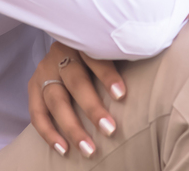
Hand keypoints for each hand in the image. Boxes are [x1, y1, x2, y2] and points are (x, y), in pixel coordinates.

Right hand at [27, 42, 125, 157]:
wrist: (71, 45)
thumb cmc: (100, 50)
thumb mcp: (110, 47)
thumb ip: (122, 56)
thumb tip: (153, 73)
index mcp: (82, 40)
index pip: (95, 57)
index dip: (107, 76)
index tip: (121, 96)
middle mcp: (60, 53)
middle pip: (76, 81)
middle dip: (92, 108)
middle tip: (110, 130)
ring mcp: (45, 69)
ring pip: (56, 100)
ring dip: (72, 127)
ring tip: (88, 149)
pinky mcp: (34, 86)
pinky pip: (37, 113)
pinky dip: (49, 133)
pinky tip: (64, 149)